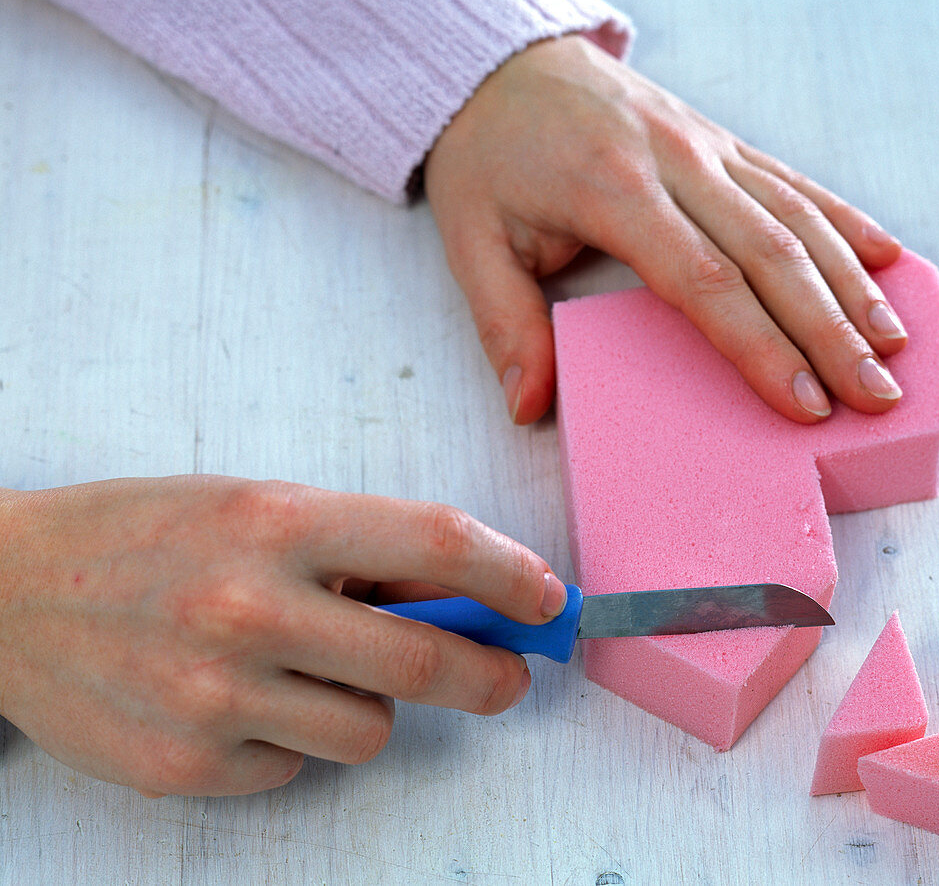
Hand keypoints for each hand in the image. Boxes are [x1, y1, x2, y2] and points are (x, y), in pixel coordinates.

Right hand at [0, 477, 565, 795]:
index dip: (511, 574)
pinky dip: (293, 739)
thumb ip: (359, 549)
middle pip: (424, 662)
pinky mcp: (189, 767)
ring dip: (369, 705)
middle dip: (490, 675)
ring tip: (310, 670)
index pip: (436, 542)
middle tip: (507, 676)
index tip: (548, 598)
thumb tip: (460, 592)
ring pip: (371, 731)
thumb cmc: (144, 535)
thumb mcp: (254, 507)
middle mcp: (248, 609)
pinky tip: (240, 701)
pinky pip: (299, 766)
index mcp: (275, 522)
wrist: (8, 592)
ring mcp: (216, 698)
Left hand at [425, 35, 906, 424]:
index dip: (760, 346)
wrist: (506, 67)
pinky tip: (888, 259)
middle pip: (772, 253)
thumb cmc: (491, 158)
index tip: (802, 403)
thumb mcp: (472, 241)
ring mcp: (708, 146)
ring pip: (798, 216)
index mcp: (614, 193)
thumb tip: (529, 405)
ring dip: (853, 283)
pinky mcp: (723, 140)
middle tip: (875, 394)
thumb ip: (505, 325)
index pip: (704, 280)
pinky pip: (795, 182)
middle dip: (831, 330)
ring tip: (893, 343)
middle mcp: (676, 164)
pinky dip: (846, 221)